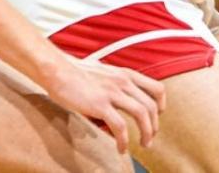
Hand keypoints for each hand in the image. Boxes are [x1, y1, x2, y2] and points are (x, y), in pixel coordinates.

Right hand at [42, 56, 166, 153]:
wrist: (57, 70)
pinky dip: (124, 140)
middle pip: (151, 105)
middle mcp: (123, 81)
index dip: (161, 105)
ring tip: (144, 145)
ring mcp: (112, 92)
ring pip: (141, 114)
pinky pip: (120, 126)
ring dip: (146, 133)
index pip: (157, 88)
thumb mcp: (103, 71)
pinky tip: (121, 148)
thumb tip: (115, 94)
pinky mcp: (100, 105)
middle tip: (150, 138)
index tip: (157, 116)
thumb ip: (114, 81)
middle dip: (154, 125)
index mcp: (125, 74)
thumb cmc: (75, 71)